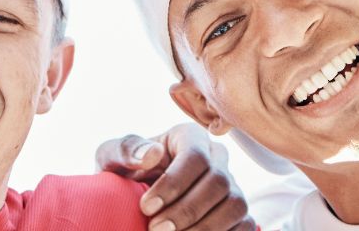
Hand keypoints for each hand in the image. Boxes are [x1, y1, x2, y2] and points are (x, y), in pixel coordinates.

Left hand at [97, 124, 255, 230]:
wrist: (133, 201)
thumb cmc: (125, 173)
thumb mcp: (113, 157)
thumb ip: (126, 150)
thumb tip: (151, 154)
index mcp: (189, 137)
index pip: (195, 156)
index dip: (173, 184)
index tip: (146, 208)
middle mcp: (217, 158)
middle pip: (218, 181)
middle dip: (186, 211)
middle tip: (155, 230)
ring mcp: (232, 186)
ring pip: (236, 205)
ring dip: (205, 228)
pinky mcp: (238, 213)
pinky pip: (245, 225)